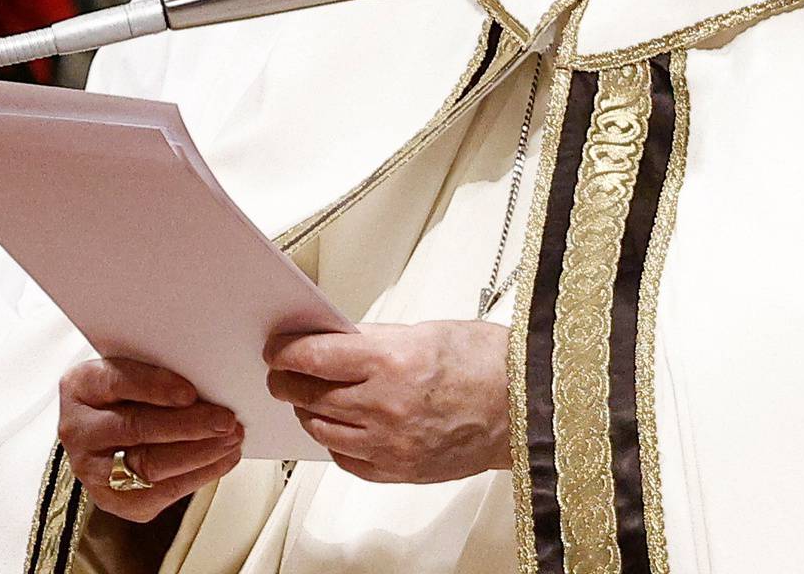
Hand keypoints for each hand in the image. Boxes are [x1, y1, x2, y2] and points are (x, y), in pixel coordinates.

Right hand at [57, 357, 244, 521]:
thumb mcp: (132, 371)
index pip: (116, 382)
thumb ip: (159, 373)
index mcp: (81, 386)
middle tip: (226, 420)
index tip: (191, 392)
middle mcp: (78, 430)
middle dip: (189, 425)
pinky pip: (160, 492)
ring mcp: (91, 470)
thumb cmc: (125, 396)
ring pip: (149, 465)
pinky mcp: (113, 501)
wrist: (104, 433)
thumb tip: (207, 385)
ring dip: (200, 454)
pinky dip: (198, 476)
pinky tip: (222, 460)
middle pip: (136, 428)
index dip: (155, 387)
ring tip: (231, 440)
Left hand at [264, 321, 510, 482]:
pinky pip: (348, 461)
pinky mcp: (401, 471)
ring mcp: (392, 443)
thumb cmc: (486, 363)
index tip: (276, 349)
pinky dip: (336, 443)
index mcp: (390, 361)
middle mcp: (386, 405)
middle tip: (281, 372)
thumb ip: (371, 341)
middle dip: (287, 380)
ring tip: (308, 397)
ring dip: (308, 411)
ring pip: (322, 430)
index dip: (285, 352)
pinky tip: (339, 428)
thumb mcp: (422, 331)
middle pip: (309, 394)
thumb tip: (331, 343)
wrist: (527, 404)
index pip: (313, 357)